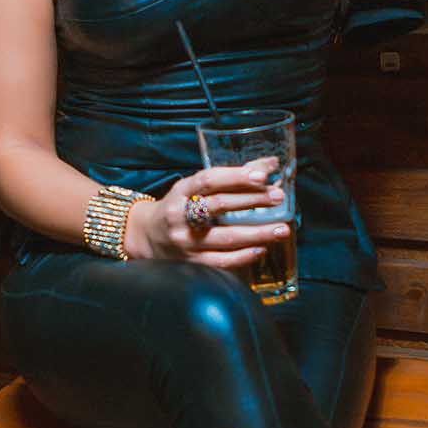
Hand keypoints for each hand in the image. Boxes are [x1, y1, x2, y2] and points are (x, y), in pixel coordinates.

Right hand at [125, 162, 288, 266]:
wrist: (146, 237)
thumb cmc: (180, 207)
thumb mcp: (195, 188)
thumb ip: (232, 177)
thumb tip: (271, 164)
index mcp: (181, 191)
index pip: (208, 180)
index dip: (235, 177)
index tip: (262, 175)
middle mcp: (180, 216)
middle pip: (219, 206)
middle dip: (253, 201)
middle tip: (279, 197)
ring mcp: (185, 241)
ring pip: (225, 237)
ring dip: (257, 233)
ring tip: (282, 229)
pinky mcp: (191, 263)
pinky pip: (221, 261)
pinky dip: (243, 256)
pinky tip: (262, 249)